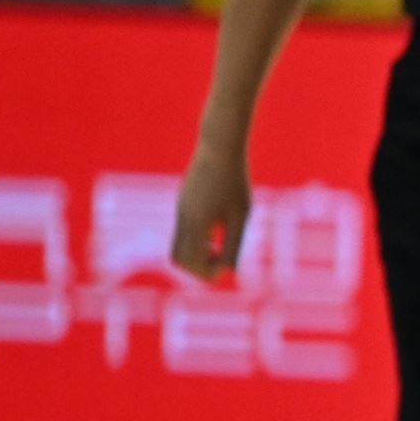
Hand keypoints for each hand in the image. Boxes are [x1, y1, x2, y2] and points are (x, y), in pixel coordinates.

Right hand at [171, 143, 253, 282]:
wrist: (219, 148)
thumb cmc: (235, 181)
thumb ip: (234, 244)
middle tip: (222, 262)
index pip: (191, 262)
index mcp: (196, 223)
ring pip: (179, 245)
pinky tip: (218, 229)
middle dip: (198, 267)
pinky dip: (197, 240)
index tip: (226, 269)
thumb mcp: (241, 215)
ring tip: (221, 246)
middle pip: (179, 258)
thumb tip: (230, 272)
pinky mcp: (183, 202)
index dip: (208, 273)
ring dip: (198, 253)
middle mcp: (183, 218)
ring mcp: (180, 209)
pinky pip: (183, 231)